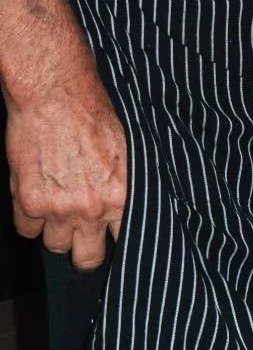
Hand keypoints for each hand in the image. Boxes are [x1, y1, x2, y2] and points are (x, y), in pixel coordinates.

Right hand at [6, 58, 126, 269]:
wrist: (54, 92)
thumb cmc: (92, 109)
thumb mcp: (125, 146)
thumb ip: (125, 183)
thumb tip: (128, 206)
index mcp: (119, 194)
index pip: (125, 241)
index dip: (118, 239)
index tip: (113, 237)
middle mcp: (89, 207)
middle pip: (87, 258)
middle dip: (87, 247)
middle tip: (86, 232)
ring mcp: (55, 208)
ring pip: (55, 246)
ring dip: (57, 230)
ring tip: (62, 205)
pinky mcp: (27, 201)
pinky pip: (27, 230)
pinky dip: (31, 219)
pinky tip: (40, 196)